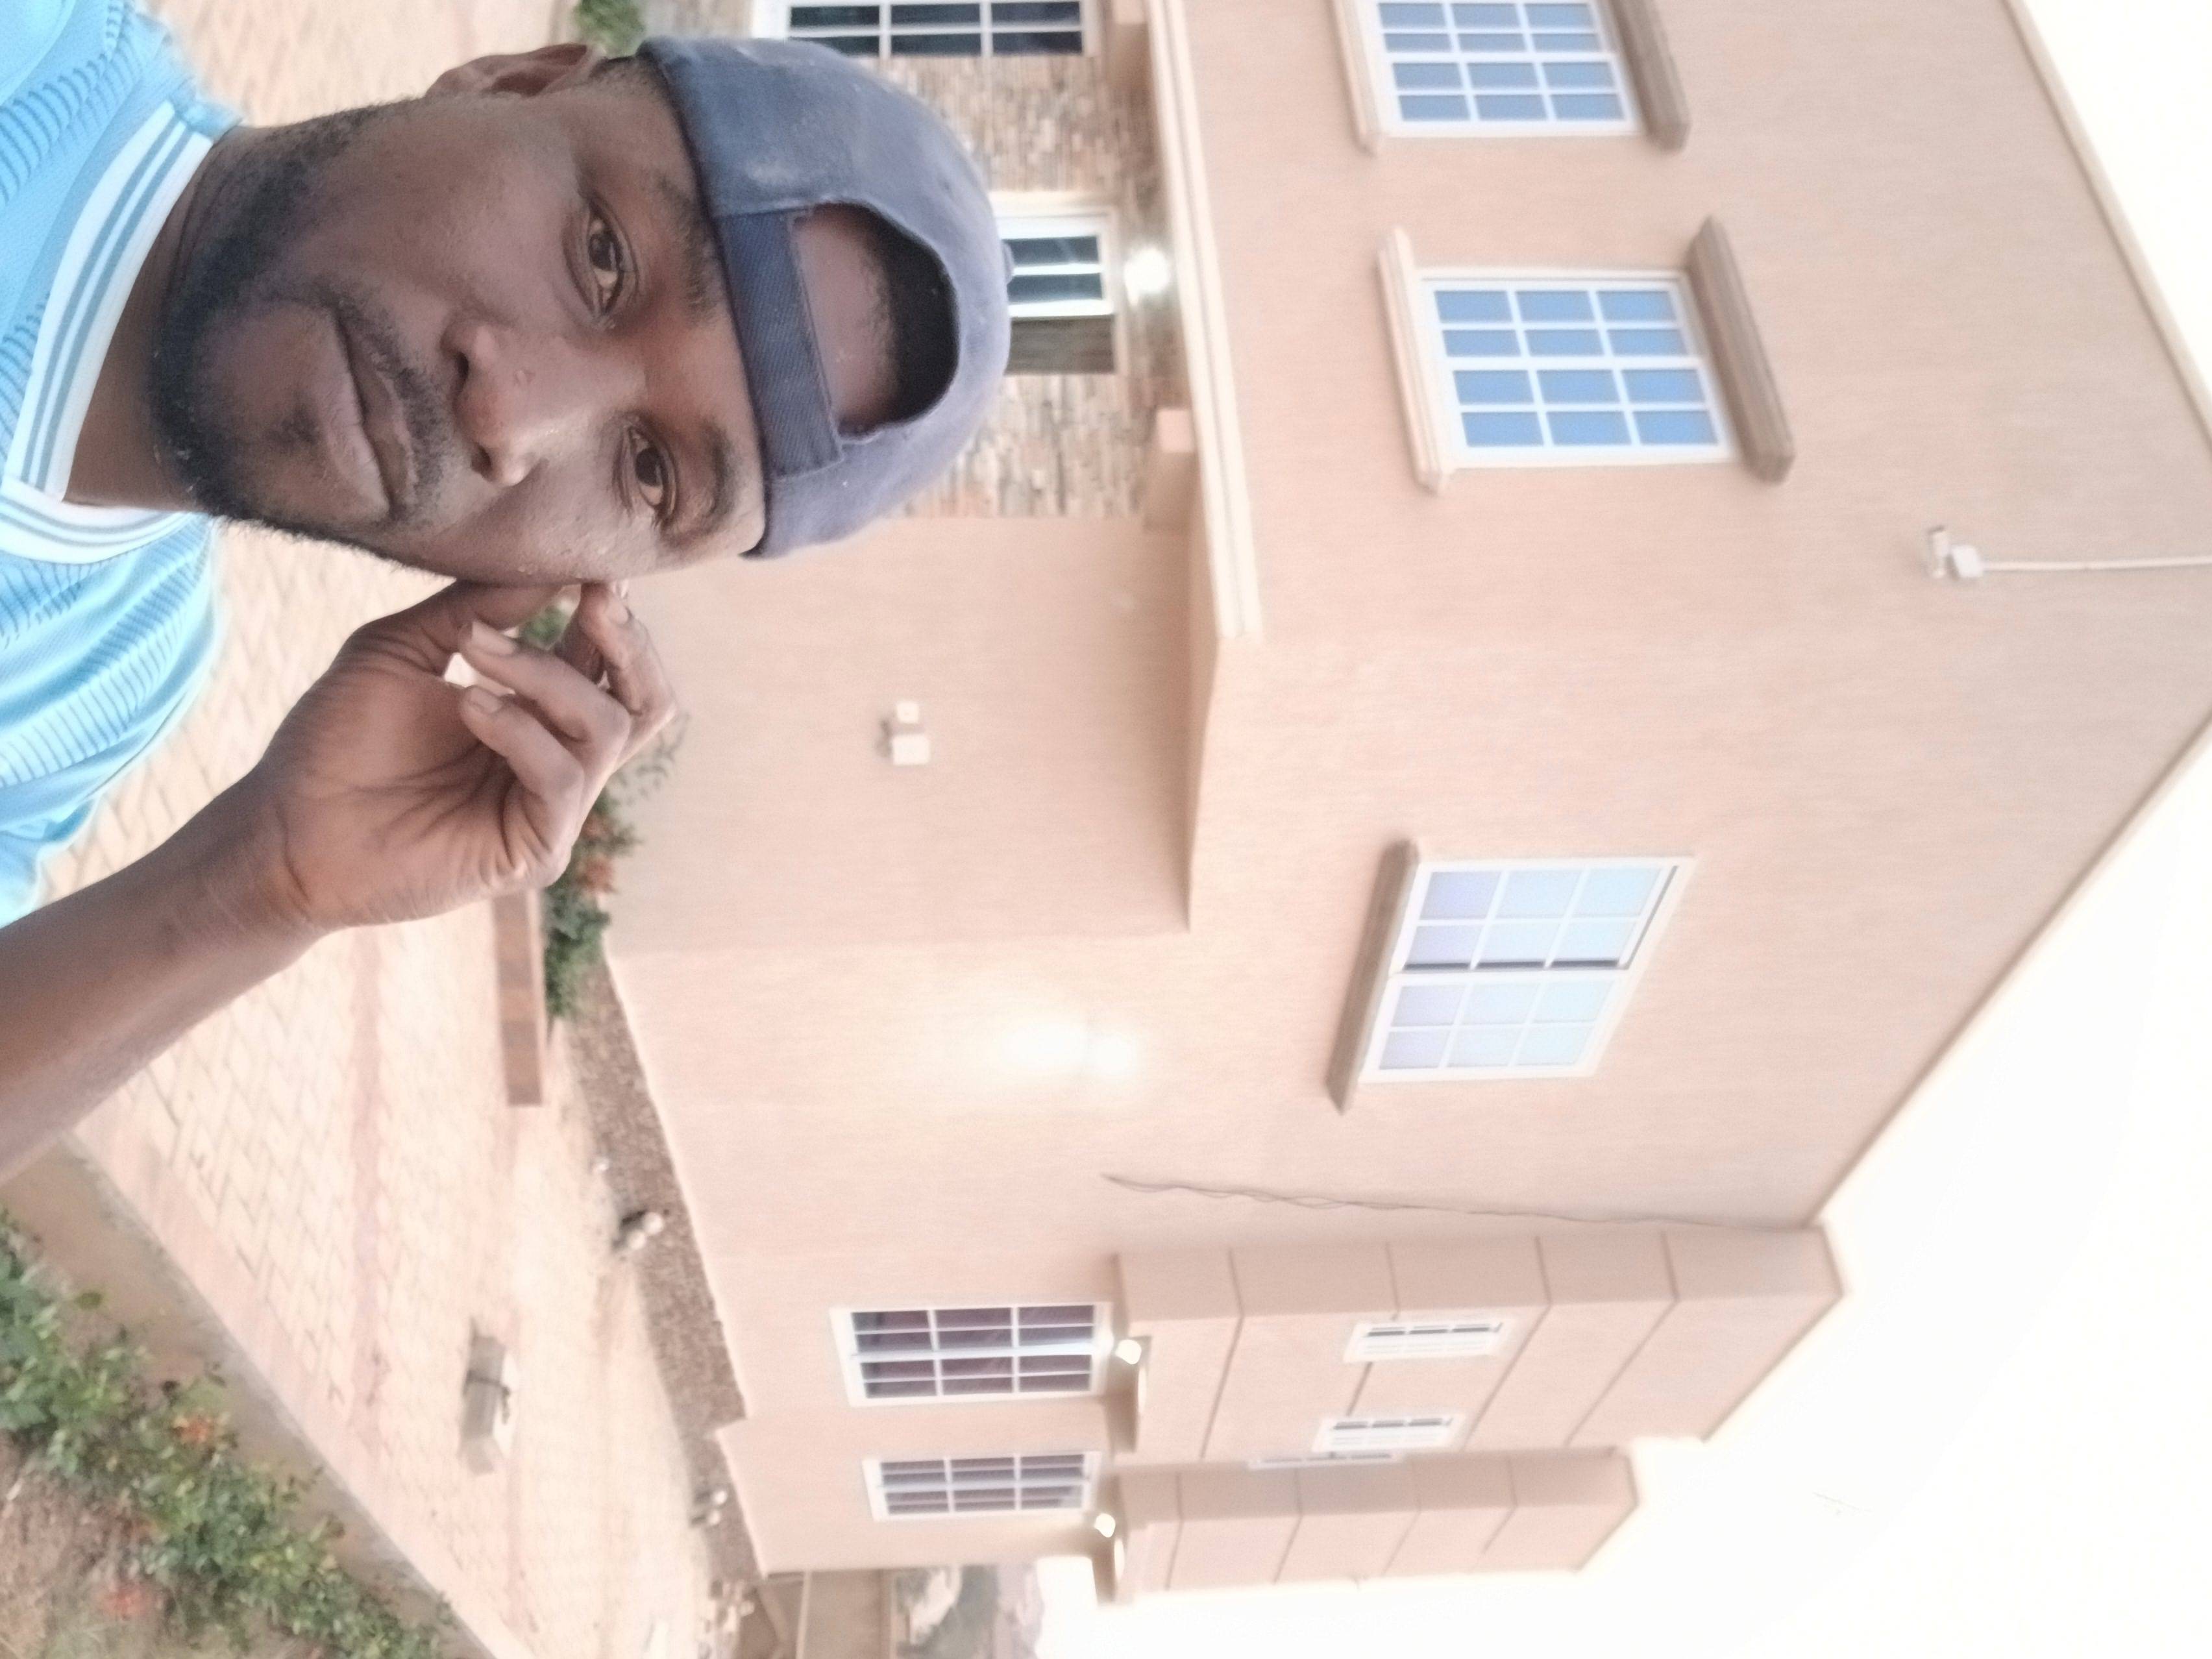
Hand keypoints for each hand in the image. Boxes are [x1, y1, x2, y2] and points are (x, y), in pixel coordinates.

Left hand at [217, 581, 674, 932]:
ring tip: (477, 653)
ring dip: (548, 676)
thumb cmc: (336, 740)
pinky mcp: (535, 850)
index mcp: (537, 713)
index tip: (593, 567)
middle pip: (646, 702)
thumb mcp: (402, 649)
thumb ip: (475, 609)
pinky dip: (522, 730)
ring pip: (610, 729)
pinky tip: (469, 706)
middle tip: (593, 596)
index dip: (612, 615)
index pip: (609, 664)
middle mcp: (558, 759)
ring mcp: (552, 808)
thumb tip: (550, 567)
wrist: (285, 827)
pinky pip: (562, 779)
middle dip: (627, 643)